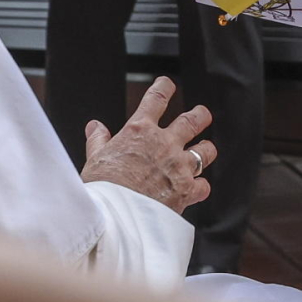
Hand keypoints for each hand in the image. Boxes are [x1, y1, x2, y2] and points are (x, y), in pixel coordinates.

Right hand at [78, 76, 212, 212]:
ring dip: (206, 149)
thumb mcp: (94, 159)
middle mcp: (164, 144)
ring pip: (205, 150)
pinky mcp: (186, 190)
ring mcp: (178, 166)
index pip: (156, 98)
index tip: (167, 84)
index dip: (164, 87)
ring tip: (206, 149)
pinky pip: (203, 185)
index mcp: (139, 131)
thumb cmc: (102, 189)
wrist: (114, 218)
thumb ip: (97, 140)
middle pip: (192, 120)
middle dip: (200, 115)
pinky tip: (197, 188)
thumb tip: (94, 126)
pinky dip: (200, 186)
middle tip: (202, 114)